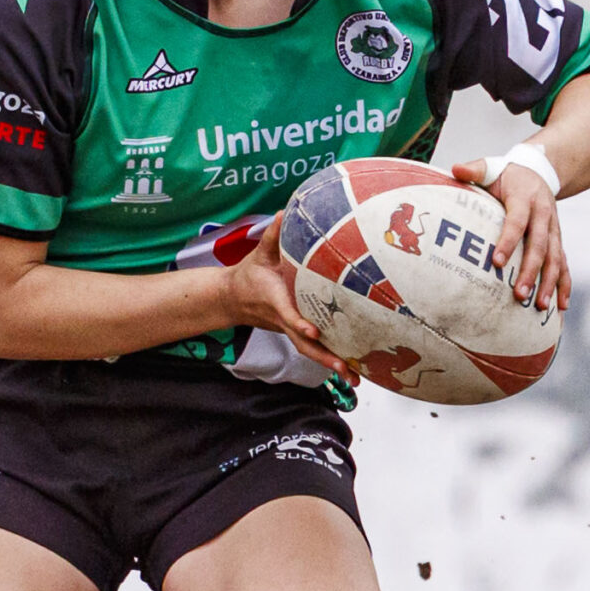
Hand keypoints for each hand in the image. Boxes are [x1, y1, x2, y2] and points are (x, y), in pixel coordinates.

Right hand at [223, 217, 360, 379]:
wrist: (233, 298)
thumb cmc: (250, 275)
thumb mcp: (259, 253)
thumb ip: (273, 235)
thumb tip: (285, 212)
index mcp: (274, 300)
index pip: (287, 314)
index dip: (299, 323)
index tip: (312, 330)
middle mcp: (283, 320)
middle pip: (304, 344)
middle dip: (325, 357)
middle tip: (345, 368)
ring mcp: (290, 330)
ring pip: (311, 352)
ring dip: (333, 365)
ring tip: (356, 378)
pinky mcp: (296, 334)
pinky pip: (315, 349)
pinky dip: (333, 359)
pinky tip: (353, 369)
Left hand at [452, 159, 570, 309]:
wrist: (539, 172)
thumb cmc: (508, 176)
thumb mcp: (492, 168)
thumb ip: (475, 170)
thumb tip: (455, 169)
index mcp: (525, 198)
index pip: (517, 221)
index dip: (509, 241)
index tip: (497, 262)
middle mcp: (544, 215)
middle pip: (539, 245)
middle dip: (531, 271)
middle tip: (519, 294)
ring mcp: (554, 230)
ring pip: (555, 258)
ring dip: (549, 283)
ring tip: (540, 306)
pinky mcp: (558, 241)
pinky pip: (564, 264)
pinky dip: (564, 285)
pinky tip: (562, 306)